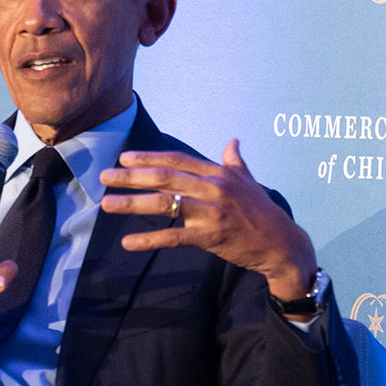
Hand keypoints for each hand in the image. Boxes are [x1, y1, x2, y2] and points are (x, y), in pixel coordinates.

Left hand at [99, 139, 317, 300]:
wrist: (281, 243)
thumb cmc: (262, 212)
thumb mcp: (249, 182)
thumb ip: (235, 162)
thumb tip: (233, 141)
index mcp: (218, 173)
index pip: (176, 160)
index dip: (148, 157)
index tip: (124, 158)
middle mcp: (213, 188)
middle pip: (164, 177)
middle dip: (130, 176)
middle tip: (104, 176)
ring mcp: (212, 212)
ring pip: (164, 204)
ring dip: (132, 203)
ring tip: (107, 204)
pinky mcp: (211, 236)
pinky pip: (174, 237)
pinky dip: (149, 239)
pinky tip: (128, 242)